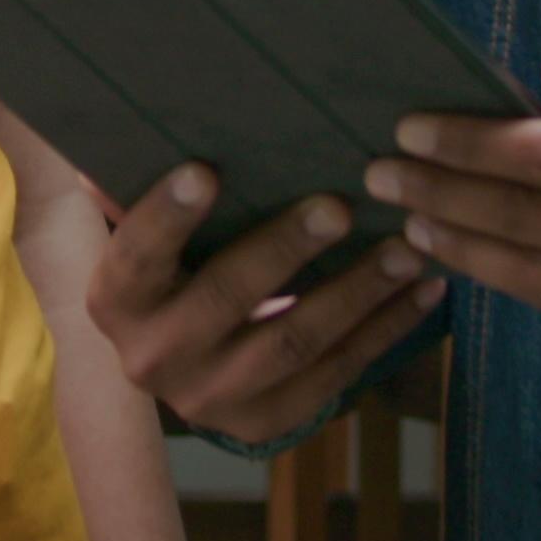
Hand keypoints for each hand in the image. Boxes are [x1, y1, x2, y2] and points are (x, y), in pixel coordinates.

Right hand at [84, 166, 444, 445]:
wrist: (174, 363)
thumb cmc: (169, 266)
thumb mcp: (146, 233)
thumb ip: (141, 184)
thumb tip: (151, 118)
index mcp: (116, 300)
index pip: (138, 255)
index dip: (168, 215)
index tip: (205, 170)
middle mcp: (154, 357)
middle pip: (226, 297)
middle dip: (286, 249)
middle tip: (339, 207)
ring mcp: (211, 398)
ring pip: (293, 341)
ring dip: (356, 291)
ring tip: (405, 248)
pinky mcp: (265, 422)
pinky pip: (335, 374)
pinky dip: (384, 329)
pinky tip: (424, 291)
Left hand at [363, 55, 540, 358]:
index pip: (539, 160)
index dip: (466, 143)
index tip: (409, 127)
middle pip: (521, 222)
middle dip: (441, 194)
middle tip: (378, 173)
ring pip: (536, 279)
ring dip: (467, 249)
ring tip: (413, 223)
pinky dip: (522, 286)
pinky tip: (484, 263)